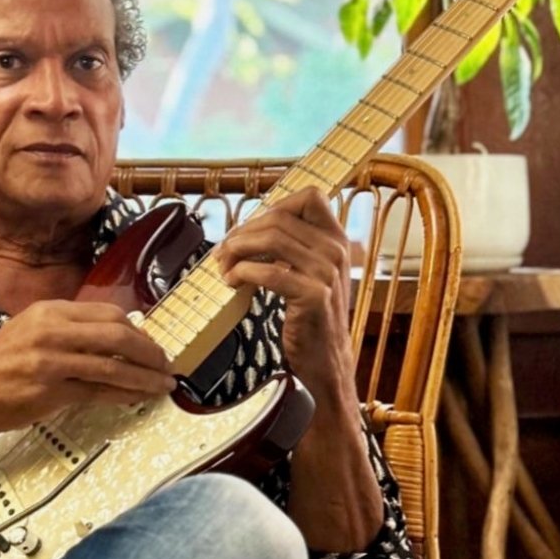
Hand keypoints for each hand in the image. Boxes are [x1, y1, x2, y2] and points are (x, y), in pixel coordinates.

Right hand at [0, 301, 176, 435]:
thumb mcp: (32, 331)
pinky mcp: (52, 391)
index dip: (137, 330)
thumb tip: (117, 335)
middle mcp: (53, 331)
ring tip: (163, 385)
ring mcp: (52, 361)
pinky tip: (138, 398)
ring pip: (113, 366)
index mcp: (51, 310)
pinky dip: (124, 395)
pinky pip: (99, 391)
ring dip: (144, 377)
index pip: (108, 313)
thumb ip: (70, 329)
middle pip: (117, 336)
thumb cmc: (2, 364)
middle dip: (149, 352)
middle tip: (166, 365)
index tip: (151, 345)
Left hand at [214, 187, 356, 407]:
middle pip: (280, 218)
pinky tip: (232, 283)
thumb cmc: (312, 319)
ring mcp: (328, 274)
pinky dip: (243, 273)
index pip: (310, 196)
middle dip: (243, 231)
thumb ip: (293, 248)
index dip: (274, 205)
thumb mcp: (311, 275)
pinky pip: (269, 272)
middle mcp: (337, 251)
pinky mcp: (314, 297)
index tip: (249, 227)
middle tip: (222, 251)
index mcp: (337, 240)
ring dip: (238, 250)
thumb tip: (251, 227)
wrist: (327, 362)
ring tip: (224, 266)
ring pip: (272, 240)